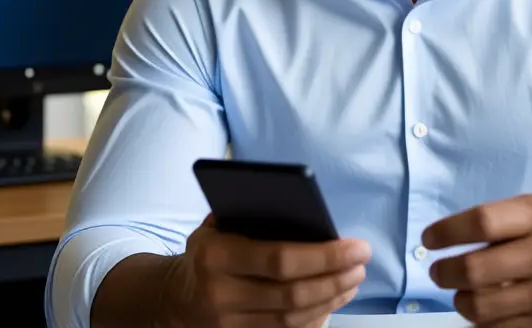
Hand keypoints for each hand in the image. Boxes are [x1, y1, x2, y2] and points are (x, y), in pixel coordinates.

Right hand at [170, 215, 370, 327]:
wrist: (170, 299)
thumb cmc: (207, 253)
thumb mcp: (217, 227)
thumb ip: (253, 219)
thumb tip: (308, 213)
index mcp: (216, 256)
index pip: (280, 259)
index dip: (325, 256)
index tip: (357, 247)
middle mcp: (221, 294)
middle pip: (293, 293)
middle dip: (336, 278)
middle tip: (361, 263)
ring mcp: (229, 323)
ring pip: (293, 318)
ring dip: (332, 299)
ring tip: (354, 279)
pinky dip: (316, 317)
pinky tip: (334, 299)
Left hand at [422, 194, 531, 326]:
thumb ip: (494, 221)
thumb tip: (442, 242)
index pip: (481, 223)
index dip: (447, 233)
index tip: (429, 240)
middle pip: (474, 269)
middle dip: (445, 273)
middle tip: (439, 272)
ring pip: (478, 307)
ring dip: (460, 300)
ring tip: (464, 291)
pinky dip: (482, 321)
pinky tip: (488, 308)